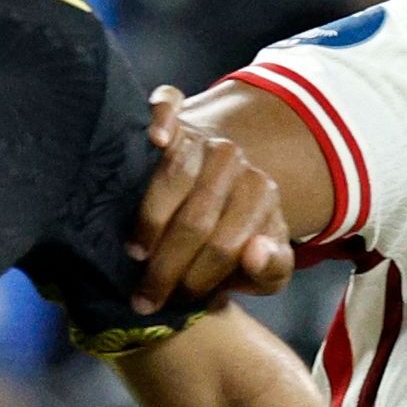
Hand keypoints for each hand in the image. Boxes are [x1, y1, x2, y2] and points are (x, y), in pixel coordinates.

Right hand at [129, 86, 297, 312]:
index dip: (196, 279)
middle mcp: (234, 160)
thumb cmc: (236, 236)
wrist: (221, 187)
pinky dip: (162, 116)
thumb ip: (272, 268)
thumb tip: (254, 252)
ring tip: (135, 251)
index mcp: (261, 195)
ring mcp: (205, 136)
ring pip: (175, 174)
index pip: (225, 245)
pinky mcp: (178, 115)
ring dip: (150, 218)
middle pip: (195, 219)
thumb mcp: (266, 266)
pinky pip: (168, 104)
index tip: (172, 302)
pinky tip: (156, 138)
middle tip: (144, 295)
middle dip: (166, 265)